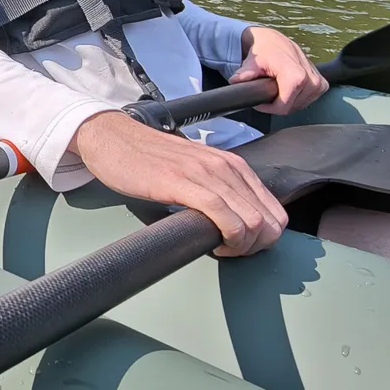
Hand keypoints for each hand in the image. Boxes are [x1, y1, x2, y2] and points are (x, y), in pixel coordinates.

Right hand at [71, 112, 285, 255]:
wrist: (114, 139)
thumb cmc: (149, 158)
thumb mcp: (196, 172)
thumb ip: (218, 190)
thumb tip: (234, 222)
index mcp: (233, 165)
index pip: (276, 212)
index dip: (265, 239)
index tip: (242, 246)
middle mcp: (227, 167)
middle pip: (269, 221)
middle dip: (256, 247)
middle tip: (231, 251)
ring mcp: (207, 173)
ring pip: (252, 221)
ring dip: (241, 246)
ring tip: (220, 248)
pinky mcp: (183, 181)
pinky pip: (221, 214)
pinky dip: (225, 237)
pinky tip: (211, 242)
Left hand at [232, 26, 328, 114]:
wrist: (274, 40)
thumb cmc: (264, 50)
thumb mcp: (252, 62)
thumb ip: (245, 74)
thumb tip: (235, 80)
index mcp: (296, 75)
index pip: (283, 108)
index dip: (268, 108)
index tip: (260, 101)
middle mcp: (310, 79)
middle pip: (291, 108)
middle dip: (276, 103)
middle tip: (267, 90)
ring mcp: (318, 81)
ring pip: (300, 106)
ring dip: (287, 100)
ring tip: (277, 87)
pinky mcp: (322, 83)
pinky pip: (309, 100)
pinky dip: (298, 97)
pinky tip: (289, 87)